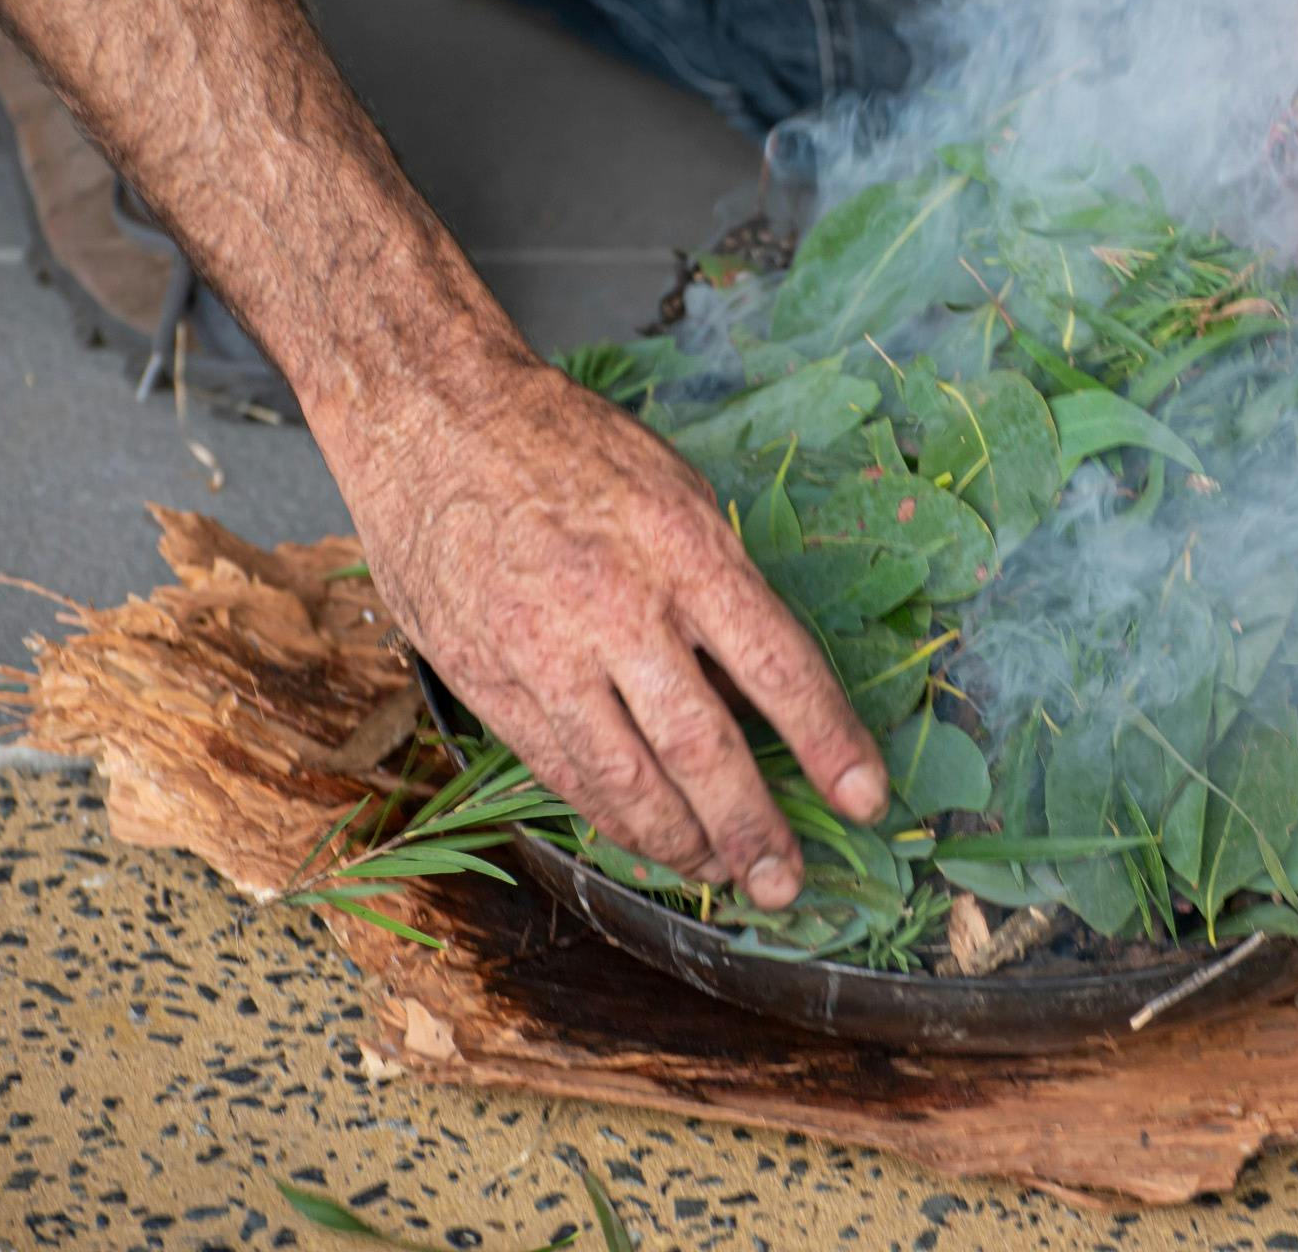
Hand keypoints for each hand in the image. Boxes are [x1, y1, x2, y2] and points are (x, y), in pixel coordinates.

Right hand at [329, 357, 887, 909]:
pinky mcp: (485, 679)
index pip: (778, 667)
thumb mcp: (671, 488)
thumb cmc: (564, 445)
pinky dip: (609, 816)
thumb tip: (760, 689)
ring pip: (626, 782)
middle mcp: (616, 607)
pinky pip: (560, 773)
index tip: (866, 800)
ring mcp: (543, 651)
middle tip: (786, 880)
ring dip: (682, 842)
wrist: (431, 418)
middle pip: (703, 748)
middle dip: (754, 828)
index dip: (828, 743)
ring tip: (720, 870)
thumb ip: (716, 587)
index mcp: (682, 547)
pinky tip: (643, 836)